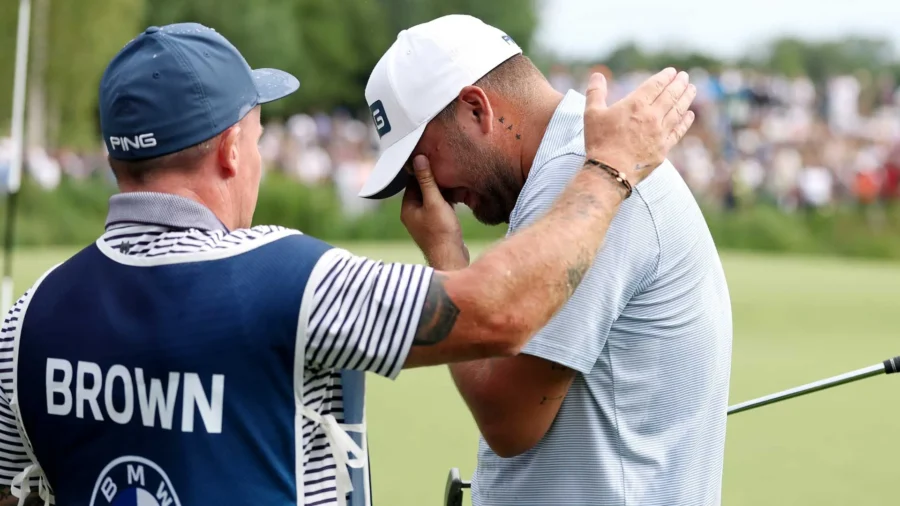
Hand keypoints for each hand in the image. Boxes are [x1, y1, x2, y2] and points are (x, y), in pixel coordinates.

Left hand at [400, 155, 469, 269]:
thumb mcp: (434, 202)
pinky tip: (456, 195)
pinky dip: (445, 201)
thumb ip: (426, 180)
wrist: (451, 258)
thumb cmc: (441, 232)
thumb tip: (418, 158)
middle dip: (433, 180)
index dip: (422, 170)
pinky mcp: (435, 226)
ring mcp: (423, 221)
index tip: (433, 158)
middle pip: (421, 190)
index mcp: (407, 208)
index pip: (411, 182)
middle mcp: (412, 214)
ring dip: (440, 190)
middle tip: (445, 166)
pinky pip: (438, 207)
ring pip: (431, 198)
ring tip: (452, 179)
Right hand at [582, 68, 695, 186]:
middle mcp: (652, 116)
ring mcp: (660, 132)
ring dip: (686, 98)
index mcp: (636, 104)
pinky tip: (690, 115)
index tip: (672, 71)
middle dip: (679, 84)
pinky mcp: (663, 148)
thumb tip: (598, 75)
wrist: (610, 171)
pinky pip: (678, 131)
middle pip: (671, 95)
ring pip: (678, 111)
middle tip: (685, 77)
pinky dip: (685, 122)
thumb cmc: (599, 141)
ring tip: (692, 89)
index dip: (666, 76)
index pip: (656, 85)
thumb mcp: (592, 113)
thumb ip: (596, 92)